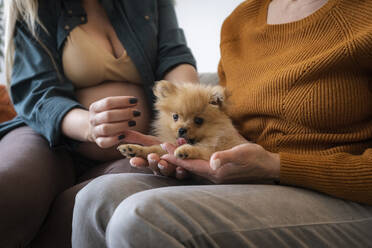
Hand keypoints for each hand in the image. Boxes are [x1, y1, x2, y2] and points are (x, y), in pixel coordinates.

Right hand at [86, 96, 140, 147]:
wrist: (96, 129)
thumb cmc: (109, 116)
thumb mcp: (111, 108)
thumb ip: (122, 105)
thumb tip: (135, 101)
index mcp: (95, 107)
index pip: (108, 102)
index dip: (122, 101)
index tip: (135, 100)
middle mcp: (93, 119)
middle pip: (108, 115)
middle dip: (125, 113)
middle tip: (137, 113)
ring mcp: (95, 131)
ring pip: (106, 129)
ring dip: (122, 125)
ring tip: (133, 123)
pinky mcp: (99, 142)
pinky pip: (104, 142)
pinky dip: (114, 139)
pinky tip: (124, 135)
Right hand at [130, 143, 189, 179]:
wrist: (185, 155)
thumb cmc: (164, 149)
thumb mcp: (149, 142)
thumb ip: (136, 138)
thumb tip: (120, 133)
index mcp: (151, 162)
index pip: (142, 163)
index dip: (138, 163)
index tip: (133, 161)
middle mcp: (161, 168)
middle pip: (155, 168)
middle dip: (153, 163)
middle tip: (152, 157)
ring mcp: (173, 171)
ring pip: (168, 171)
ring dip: (166, 166)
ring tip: (164, 161)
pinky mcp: (186, 171)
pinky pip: (185, 170)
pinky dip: (183, 167)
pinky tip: (182, 165)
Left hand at [161, 143, 279, 183]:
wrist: (268, 167)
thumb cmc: (256, 159)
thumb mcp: (242, 154)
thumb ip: (226, 157)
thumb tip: (213, 161)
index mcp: (216, 172)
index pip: (191, 165)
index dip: (176, 157)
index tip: (163, 150)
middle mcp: (213, 176)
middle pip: (189, 167)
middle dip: (175, 157)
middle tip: (162, 147)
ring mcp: (216, 176)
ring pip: (193, 167)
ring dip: (182, 159)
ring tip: (171, 149)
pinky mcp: (220, 173)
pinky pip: (200, 167)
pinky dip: (191, 160)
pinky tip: (189, 153)